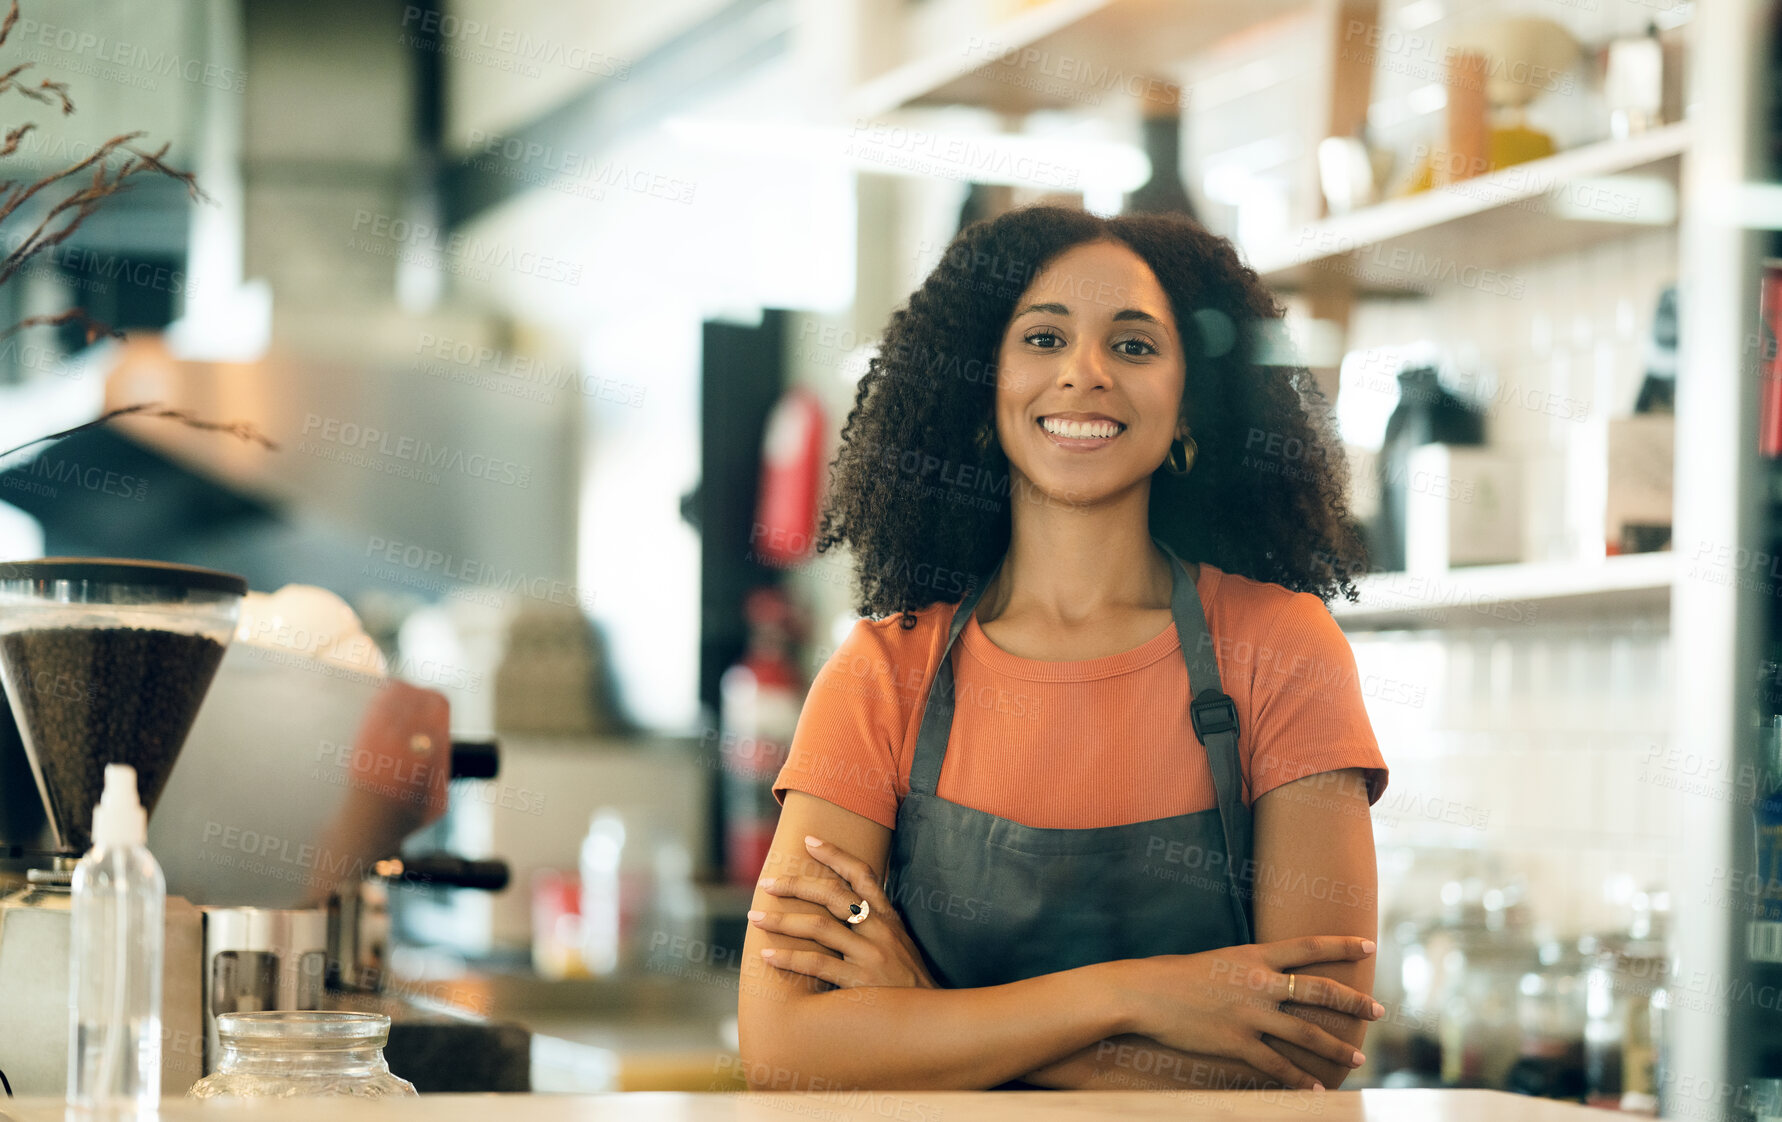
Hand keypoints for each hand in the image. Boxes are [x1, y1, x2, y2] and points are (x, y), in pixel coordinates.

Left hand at [750, 835, 937, 989]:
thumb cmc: (908, 985)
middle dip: (796, 885)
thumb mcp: (899, 946)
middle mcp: (880, 931)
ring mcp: (871, 955)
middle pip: (833, 895)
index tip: (809, 841)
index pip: (862, 874)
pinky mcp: (860, 982)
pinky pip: (818, 964)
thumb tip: (843, 908)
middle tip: (767, 882)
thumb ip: (875, 926)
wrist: (930, 1021)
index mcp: (889, 919)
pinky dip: (789, 958)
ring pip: (819, 927)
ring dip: (783, 920)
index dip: (835, 854)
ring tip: (756, 916)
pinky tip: (768, 955)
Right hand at [1112, 936, 1382, 1089]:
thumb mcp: (1219, 961)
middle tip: (1378, 1011)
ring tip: (1357, 1058)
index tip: (1369, 945)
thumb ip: (1249, 969)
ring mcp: (1249, 1015)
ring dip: (1336, 1048)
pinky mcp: (1237, 1043)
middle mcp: (1259, 983)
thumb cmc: (1176, 975)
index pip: (1308, 946)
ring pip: (1306, 1033)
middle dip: (1353, 1002)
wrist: (1145, 994)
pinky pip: (1277, 1066)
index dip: (1341, 945)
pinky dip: (1299, 1080)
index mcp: (1254, 957)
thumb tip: (1273, 977)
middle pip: (1319, 991)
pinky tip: (1315, 1090)